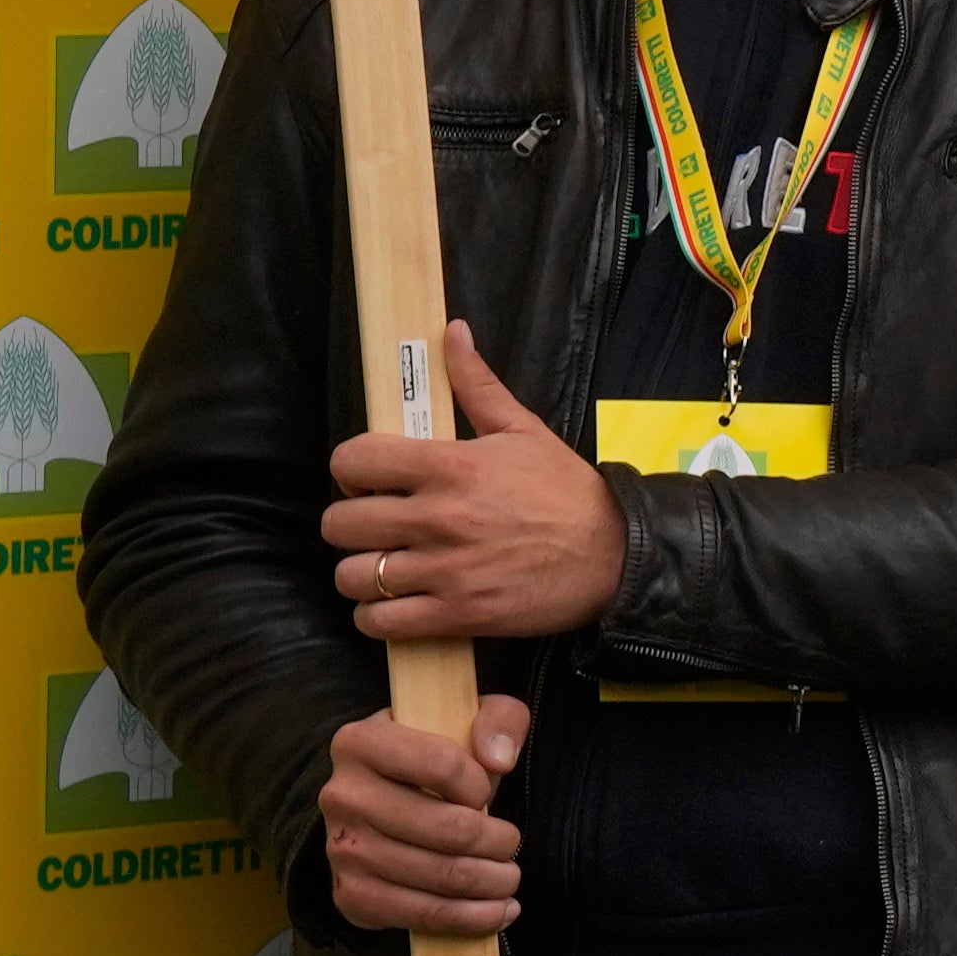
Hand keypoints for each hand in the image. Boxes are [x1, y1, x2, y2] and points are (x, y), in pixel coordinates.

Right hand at [318, 688, 532, 935]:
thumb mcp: (466, 719)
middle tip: (510, 842)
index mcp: (360, 742)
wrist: (380, 806)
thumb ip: (498, 719)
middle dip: (500, 842)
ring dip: (495, 881)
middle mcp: (341, 796)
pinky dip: (473, 918)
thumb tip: (499, 760)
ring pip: (444, 876)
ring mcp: (341, 850)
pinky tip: (498, 911)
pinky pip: (424, 915)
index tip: (485, 792)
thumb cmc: (431, 761)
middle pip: (451, 829)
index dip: (481, 784)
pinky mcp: (351, 895)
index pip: (444, 765)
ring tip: (509, 876)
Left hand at [320, 328, 625, 643]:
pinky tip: (393, 605)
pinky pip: (381, 622)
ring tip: (383, 569)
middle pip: (340, 523)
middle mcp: (440, 518)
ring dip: (361, 575)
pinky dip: (376, 617)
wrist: (616, 556)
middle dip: (350, 523)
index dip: (351, 470)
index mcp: (450, 466)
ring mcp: (446, 570)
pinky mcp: (458, 614)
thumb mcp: (524, 430)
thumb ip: (476, 383)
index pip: (353, 460)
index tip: (370, 481)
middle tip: (375, 526)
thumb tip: (451, 333)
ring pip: (354, 576)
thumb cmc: (568, 494)